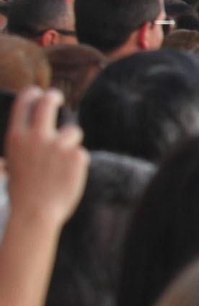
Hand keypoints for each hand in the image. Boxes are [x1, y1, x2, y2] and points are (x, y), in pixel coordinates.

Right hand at [5, 89, 87, 233]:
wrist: (35, 213)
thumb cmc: (23, 192)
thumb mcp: (11, 163)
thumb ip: (22, 145)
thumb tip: (29, 132)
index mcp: (17, 138)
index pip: (24, 104)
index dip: (31, 94)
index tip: (37, 92)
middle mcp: (37, 136)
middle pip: (49, 103)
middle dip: (53, 96)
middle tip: (56, 97)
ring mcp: (58, 145)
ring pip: (73, 131)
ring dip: (70, 144)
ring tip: (60, 166)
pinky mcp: (77, 155)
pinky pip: (80, 153)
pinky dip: (76, 163)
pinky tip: (66, 177)